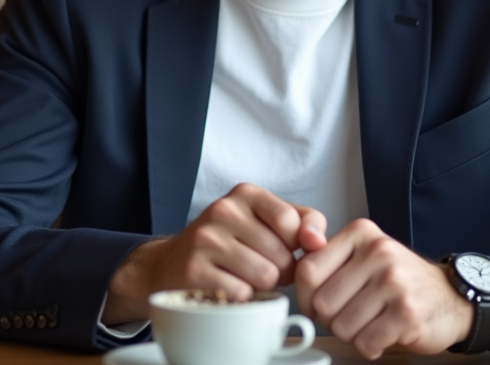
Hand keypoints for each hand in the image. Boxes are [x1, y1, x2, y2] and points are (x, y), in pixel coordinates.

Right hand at [102, 183, 326, 324]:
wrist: (170, 262)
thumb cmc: (229, 242)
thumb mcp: (266, 220)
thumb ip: (305, 222)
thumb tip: (319, 241)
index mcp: (246, 193)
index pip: (291, 222)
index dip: (295, 246)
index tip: (282, 248)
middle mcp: (224, 210)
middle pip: (282, 255)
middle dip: (280, 270)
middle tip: (260, 265)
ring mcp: (206, 239)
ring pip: (265, 276)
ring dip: (262, 285)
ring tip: (245, 275)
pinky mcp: (194, 269)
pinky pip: (242, 293)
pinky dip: (241, 296)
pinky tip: (227, 284)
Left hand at [294, 218, 473, 359]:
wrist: (450, 298)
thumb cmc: (397, 279)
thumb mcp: (363, 254)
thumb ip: (328, 254)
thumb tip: (297, 246)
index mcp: (361, 234)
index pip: (308, 269)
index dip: (305, 296)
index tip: (316, 303)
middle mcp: (378, 252)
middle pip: (322, 302)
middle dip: (330, 319)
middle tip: (350, 315)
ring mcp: (395, 283)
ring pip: (341, 326)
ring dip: (351, 334)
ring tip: (368, 322)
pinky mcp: (407, 313)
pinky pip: (365, 342)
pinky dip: (369, 346)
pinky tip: (382, 334)